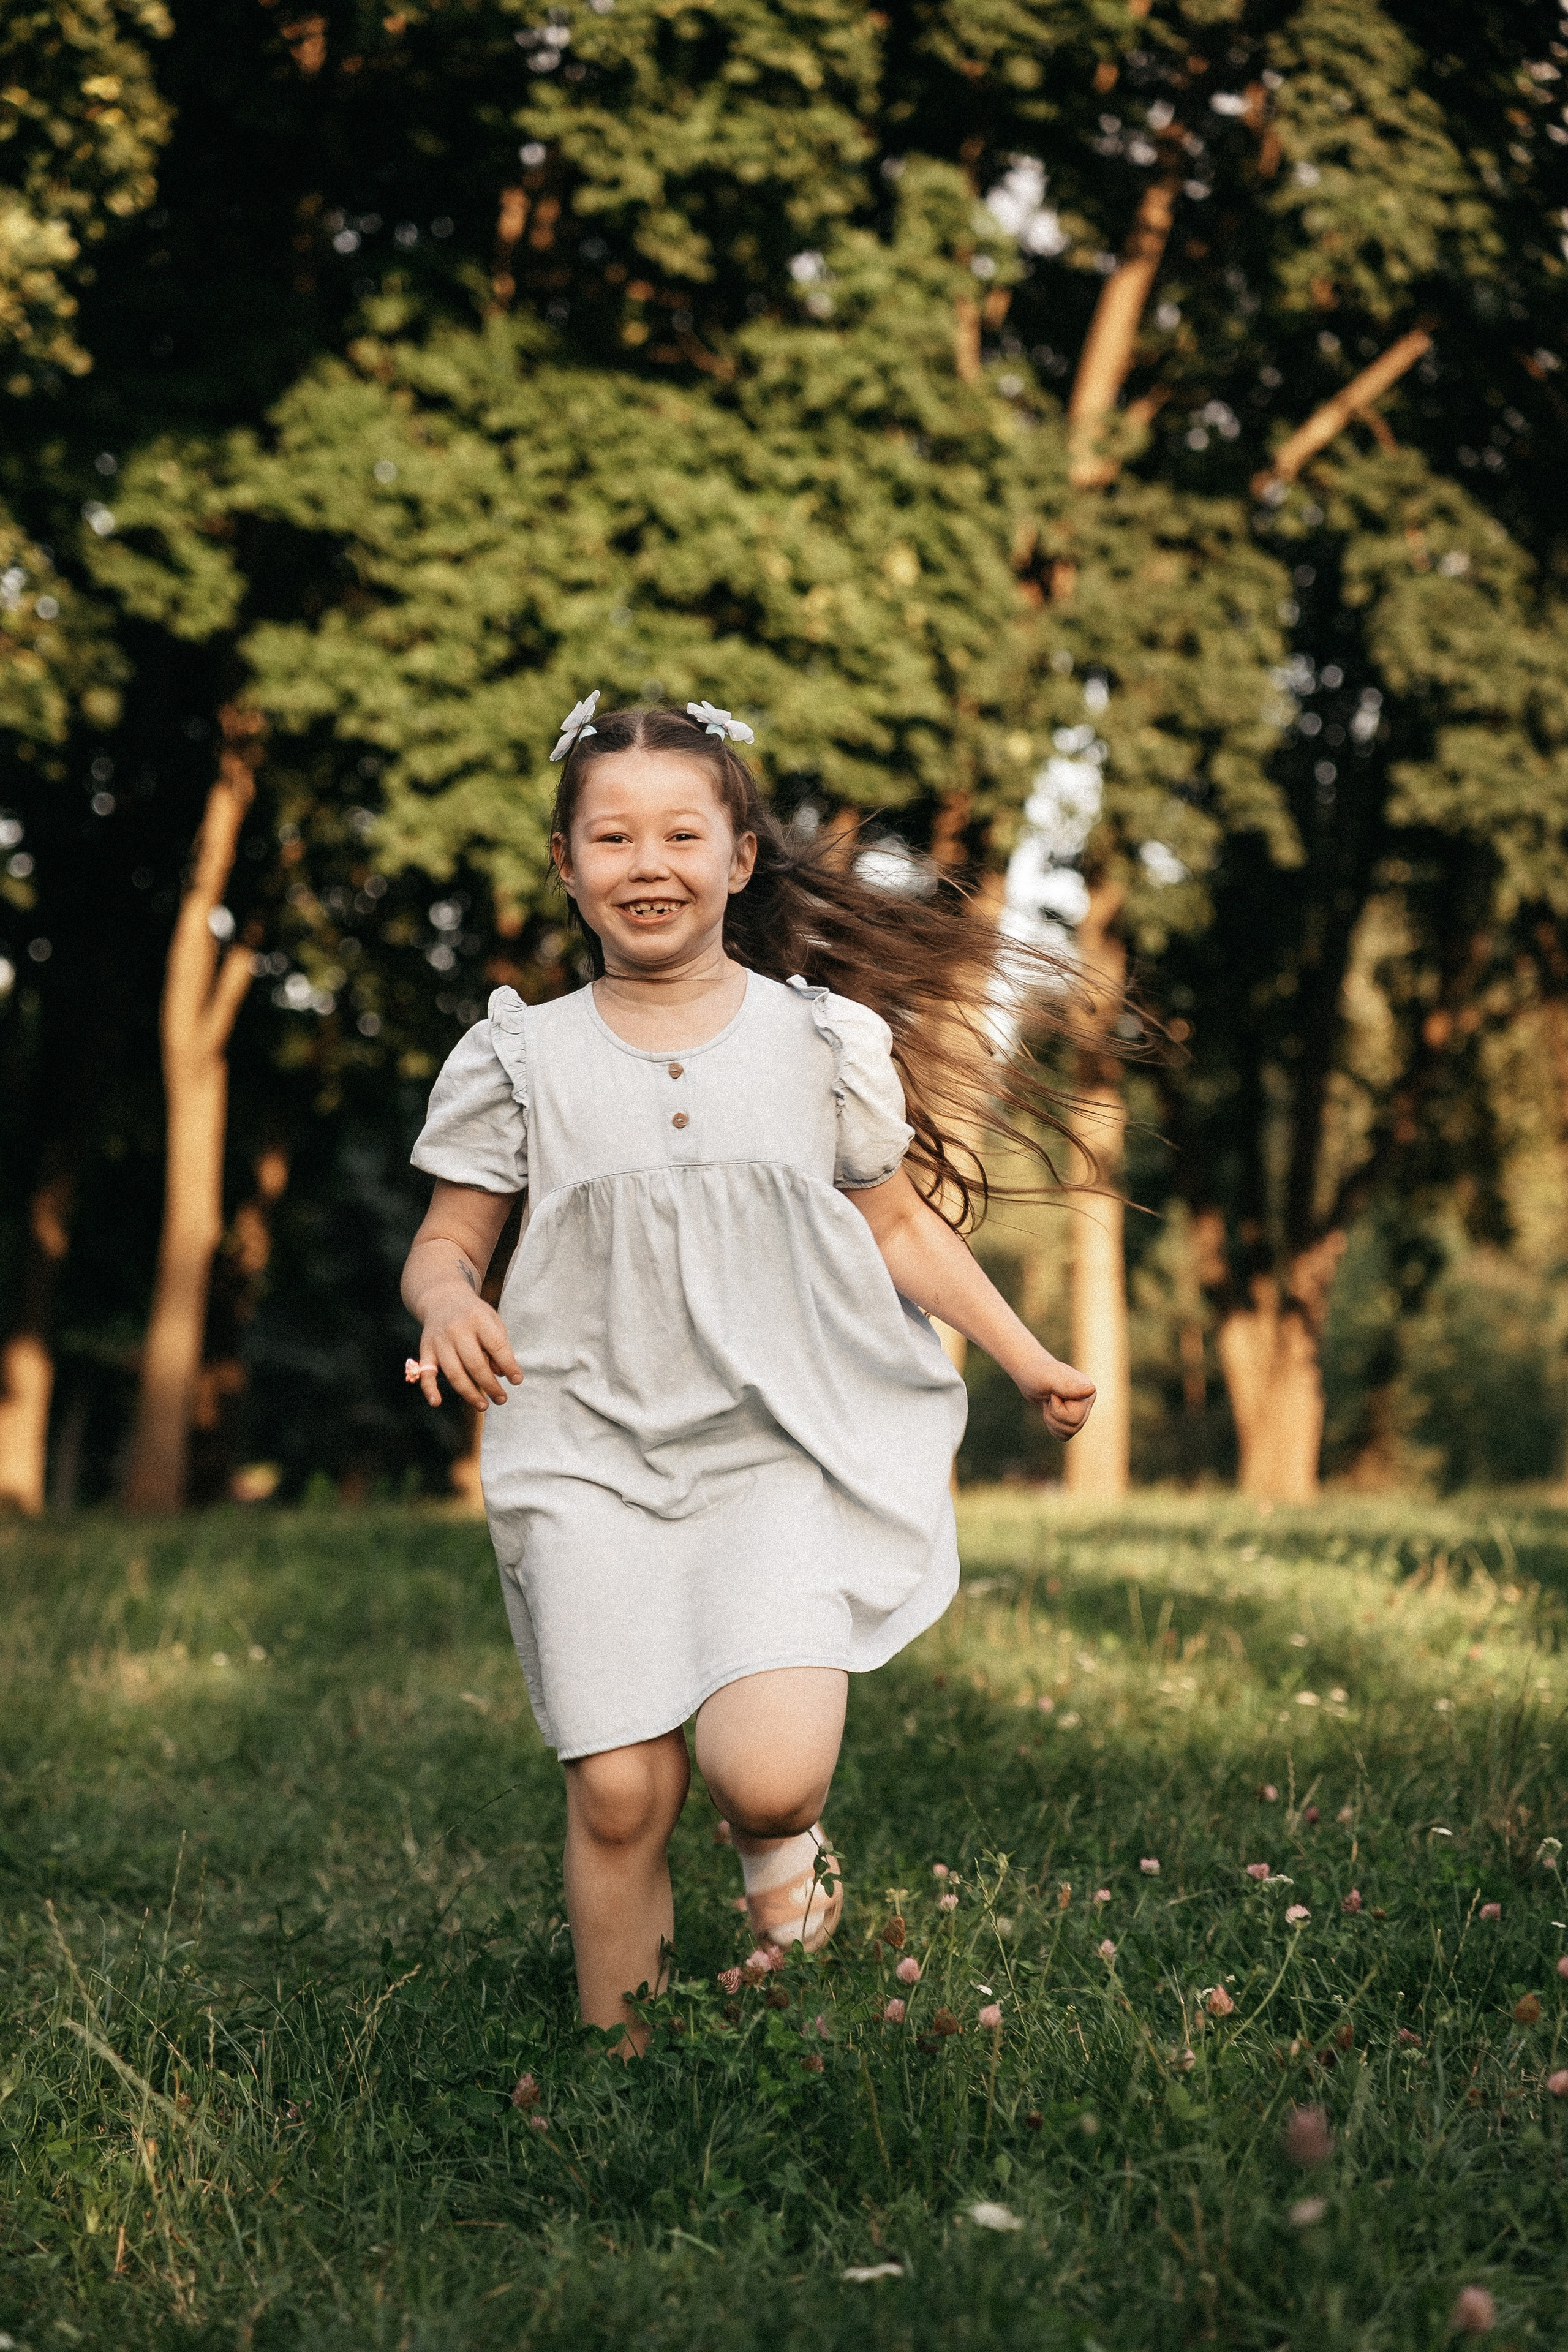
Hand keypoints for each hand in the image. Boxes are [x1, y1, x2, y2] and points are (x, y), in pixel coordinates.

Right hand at [413, 1279, 522, 1410]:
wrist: (442, 1298)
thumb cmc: (474, 1315)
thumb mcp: (492, 1321)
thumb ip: (499, 1346)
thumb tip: (502, 1374)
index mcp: (478, 1319)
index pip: (496, 1345)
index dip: (509, 1365)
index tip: (517, 1381)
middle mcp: (457, 1330)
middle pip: (475, 1364)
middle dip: (490, 1385)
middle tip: (502, 1399)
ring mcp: (440, 1341)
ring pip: (454, 1373)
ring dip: (469, 1393)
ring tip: (484, 1405)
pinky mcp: (426, 1350)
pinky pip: (426, 1372)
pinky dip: (429, 1389)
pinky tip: (436, 1402)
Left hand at [1021, 1353, 1095, 1439]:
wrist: (1029, 1374)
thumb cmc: (1038, 1373)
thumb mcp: (1050, 1379)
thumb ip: (1070, 1385)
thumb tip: (1091, 1389)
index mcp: (1089, 1391)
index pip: (1075, 1418)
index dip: (1057, 1409)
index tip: (1052, 1393)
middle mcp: (1088, 1402)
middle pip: (1073, 1427)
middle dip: (1054, 1415)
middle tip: (1049, 1398)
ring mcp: (1081, 1411)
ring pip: (1068, 1432)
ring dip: (1052, 1420)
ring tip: (1049, 1403)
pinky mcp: (1071, 1419)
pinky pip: (1064, 1435)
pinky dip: (1052, 1426)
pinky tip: (1050, 1410)